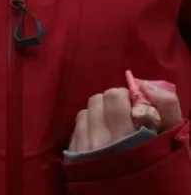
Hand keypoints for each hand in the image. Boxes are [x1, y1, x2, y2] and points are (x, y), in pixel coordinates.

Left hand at [68, 79, 182, 152]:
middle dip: (111, 102)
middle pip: (96, 100)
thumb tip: (145, 84)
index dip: (127, 96)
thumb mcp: (174, 138)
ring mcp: (86, 150)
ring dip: (98, 114)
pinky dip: (87, 128)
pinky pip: (75, 129)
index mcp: (130, 136)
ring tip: (112, 127)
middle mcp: (103, 141)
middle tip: (124, 115)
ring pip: (84, 112)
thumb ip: (167, 107)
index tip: (136, 106)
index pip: (115, 96)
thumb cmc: (161, 165)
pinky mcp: (74, 158)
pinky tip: (100, 139)